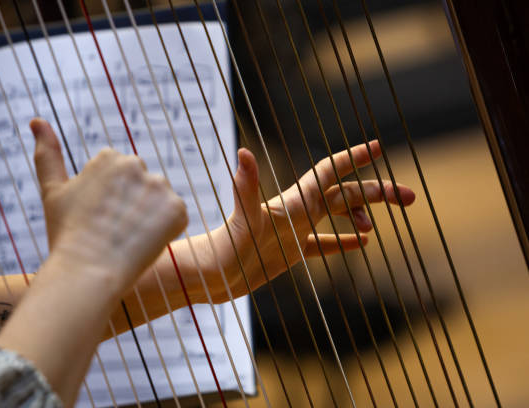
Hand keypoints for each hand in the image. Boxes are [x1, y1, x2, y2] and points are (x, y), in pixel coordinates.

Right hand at [29, 118, 187, 292]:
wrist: (86, 273)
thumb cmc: (66, 235)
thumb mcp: (53, 191)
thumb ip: (47, 154)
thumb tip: (36, 120)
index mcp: (108, 157)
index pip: (119, 176)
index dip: (110, 202)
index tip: (98, 219)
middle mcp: (136, 165)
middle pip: (142, 186)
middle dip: (132, 205)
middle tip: (113, 231)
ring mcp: (158, 186)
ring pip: (159, 202)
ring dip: (150, 217)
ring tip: (128, 238)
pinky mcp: (177, 209)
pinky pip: (176, 218)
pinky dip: (166, 231)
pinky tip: (146, 243)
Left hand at [188, 141, 414, 302]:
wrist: (213, 274)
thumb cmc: (227, 247)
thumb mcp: (243, 218)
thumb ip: (247, 186)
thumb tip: (243, 153)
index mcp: (295, 200)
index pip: (330, 171)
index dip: (354, 157)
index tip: (378, 146)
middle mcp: (298, 211)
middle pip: (345, 193)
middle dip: (376, 191)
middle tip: (409, 196)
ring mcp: (297, 231)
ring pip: (338, 216)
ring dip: (362, 215)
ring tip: (377, 225)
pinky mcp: (292, 252)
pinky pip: (325, 244)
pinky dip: (344, 242)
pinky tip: (362, 242)